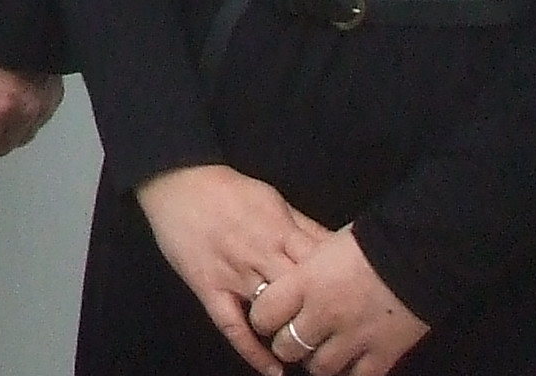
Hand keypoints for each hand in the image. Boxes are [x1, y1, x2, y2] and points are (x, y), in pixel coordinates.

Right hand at [135, 164, 332, 374]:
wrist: (174, 180)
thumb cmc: (226, 189)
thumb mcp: (272, 198)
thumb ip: (303, 226)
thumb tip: (338, 250)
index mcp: (279, 230)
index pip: (321, 265)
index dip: (343, 287)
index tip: (360, 306)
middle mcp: (260, 254)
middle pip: (302, 293)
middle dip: (324, 316)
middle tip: (342, 337)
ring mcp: (233, 274)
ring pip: (272, 312)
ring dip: (294, 335)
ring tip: (315, 356)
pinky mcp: (208, 287)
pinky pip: (232, 325)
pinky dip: (253, 351)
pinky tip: (273, 370)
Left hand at [246, 226, 428, 374]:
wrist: (418, 251)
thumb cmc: (369, 240)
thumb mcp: (323, 246)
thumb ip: (303, 269)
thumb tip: (289, 277)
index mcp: (304, 282)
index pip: (263, 314)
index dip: (262, 319)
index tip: (268, 317)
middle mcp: (324, 313)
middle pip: (287, 346)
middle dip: (286, 345)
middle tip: (291, 338)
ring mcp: (354, 336)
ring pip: (320, 367)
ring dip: (315, 362)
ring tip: (318, 351)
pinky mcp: (384, 352)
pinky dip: (350, 372)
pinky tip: (348, 362)